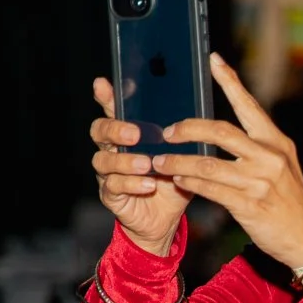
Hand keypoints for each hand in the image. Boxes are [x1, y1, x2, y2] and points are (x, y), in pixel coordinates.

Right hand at [88, 77, 189, 254]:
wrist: (166, 219)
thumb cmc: (173, 182)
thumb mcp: (183, 158)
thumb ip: (185, 140)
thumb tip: (203, 118)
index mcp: (129, 134)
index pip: (113, 110)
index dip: (106, 97)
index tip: (103, 84)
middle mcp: (113, 149)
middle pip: (99, 131)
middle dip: (114, 129)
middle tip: (134, 133)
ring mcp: (108, 172)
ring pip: (103, 160)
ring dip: (124, 160)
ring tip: (145, 164)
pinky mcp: (111, 194)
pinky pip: (114, 186)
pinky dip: (132, 184)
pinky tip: (149, 184)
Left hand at [148, 53, 302, 271]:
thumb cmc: (292, 204)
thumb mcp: (282, 168)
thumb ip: (257, 150)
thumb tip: (222, 135)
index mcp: (276, 142)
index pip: (249, 105)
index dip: (229, 81)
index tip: (213, 59)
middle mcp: (269, 157)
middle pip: (220, 131)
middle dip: (188, 128)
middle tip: (167, 132)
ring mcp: (260, 181)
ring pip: (207, 163)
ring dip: (178, 161)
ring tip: (159, 161)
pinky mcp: (249, 204)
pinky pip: (209, 188)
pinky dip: (190, 182)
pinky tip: (178, 180)